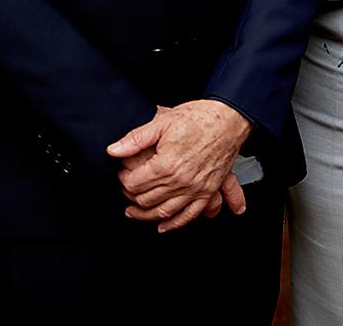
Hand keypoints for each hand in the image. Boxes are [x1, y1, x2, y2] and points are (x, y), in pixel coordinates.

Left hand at [107, 100, 250, 232]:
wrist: (229, 119)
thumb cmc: (200, 117)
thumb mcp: (163, 121)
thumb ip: (135, 139)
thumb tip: (113, 150)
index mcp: (166, 164)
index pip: (134, 184)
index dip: (123, 180)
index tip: (122, 174)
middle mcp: (180, 181)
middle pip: (146, 200)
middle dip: (131, 196)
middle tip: (126, 189)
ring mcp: (195, 189)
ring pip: (163, 212)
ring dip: (146, 215)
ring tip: (134, 212)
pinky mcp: (208, 191)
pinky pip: (189, 215)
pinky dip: (174, 223)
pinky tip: (163, 226)